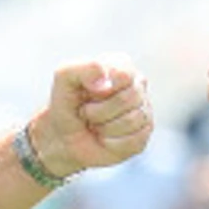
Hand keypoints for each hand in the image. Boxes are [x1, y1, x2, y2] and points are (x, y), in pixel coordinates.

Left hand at [42, 57, 152, 171]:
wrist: (64, 137)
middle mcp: (137, 85)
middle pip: (128, 99)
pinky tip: (105, 137)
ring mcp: (144, 110)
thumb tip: (105, 82)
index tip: (87, 93)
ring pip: (131, 121)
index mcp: (121, 65)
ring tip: (95, 125)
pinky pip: (133, 141)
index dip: (101, 89)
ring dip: (104, 127)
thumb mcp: (64, 79)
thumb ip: (82, 69)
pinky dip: (111, 142)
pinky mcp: (144, 135)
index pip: (124, 74)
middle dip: (99, 111)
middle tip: (87, 112)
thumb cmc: (67, 105)